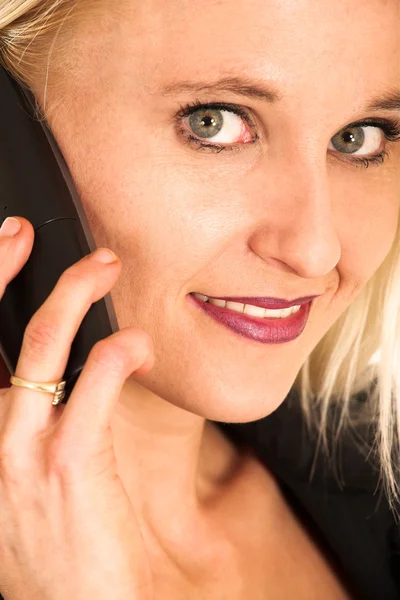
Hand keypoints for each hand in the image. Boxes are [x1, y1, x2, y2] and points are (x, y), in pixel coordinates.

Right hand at [0, 217, 153, 599]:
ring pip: (43, 342)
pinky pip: (94, 384)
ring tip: (105, 268)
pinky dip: (119, 351)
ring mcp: (18, 449)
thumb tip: (44, 370)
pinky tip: (140, 343)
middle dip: (3, 267)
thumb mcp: (15, 480)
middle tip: (29, 233)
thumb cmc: (53, 541)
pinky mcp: (69, 464)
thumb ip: (19, 423)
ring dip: (76, 293)